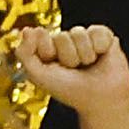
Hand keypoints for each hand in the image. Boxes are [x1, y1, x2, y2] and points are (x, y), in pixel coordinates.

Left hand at [3, 23, 128, 117]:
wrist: (100, 99)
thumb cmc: (68, 89)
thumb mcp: (38, 75)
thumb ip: (24, 53)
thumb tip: (28, 29)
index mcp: (46, 46)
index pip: (40, 35)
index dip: (47, 52)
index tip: (55, 68)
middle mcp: (65, 40)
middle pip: (61, 36)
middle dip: (68, 57)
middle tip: (75, 70)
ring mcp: (84, 37)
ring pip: (79, 33)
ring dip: (84, 55)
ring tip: (88, 65)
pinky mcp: (104, 36)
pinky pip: (97, 31)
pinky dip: (99, 47)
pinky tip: (101, 56)